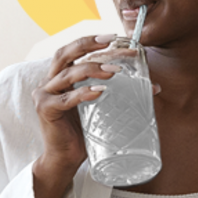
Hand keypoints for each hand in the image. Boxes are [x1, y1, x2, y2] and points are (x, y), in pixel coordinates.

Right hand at [32, 35, 157, 197]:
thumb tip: (153, 87)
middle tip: (111, 41)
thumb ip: (117, 93)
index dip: (95, 42)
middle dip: (88, 44)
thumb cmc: (83, 132)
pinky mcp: (46, 110)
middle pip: (64, 54)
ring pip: (68, 74)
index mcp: (59, 76)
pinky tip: (100, 91)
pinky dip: (83, 93)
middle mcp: (48, 82)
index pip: (75, 52)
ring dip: (92, 69)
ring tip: (114, 71)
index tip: (118, 38)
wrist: (65, 159)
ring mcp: (44, 95)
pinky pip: (65, 99)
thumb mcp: (101, 108)